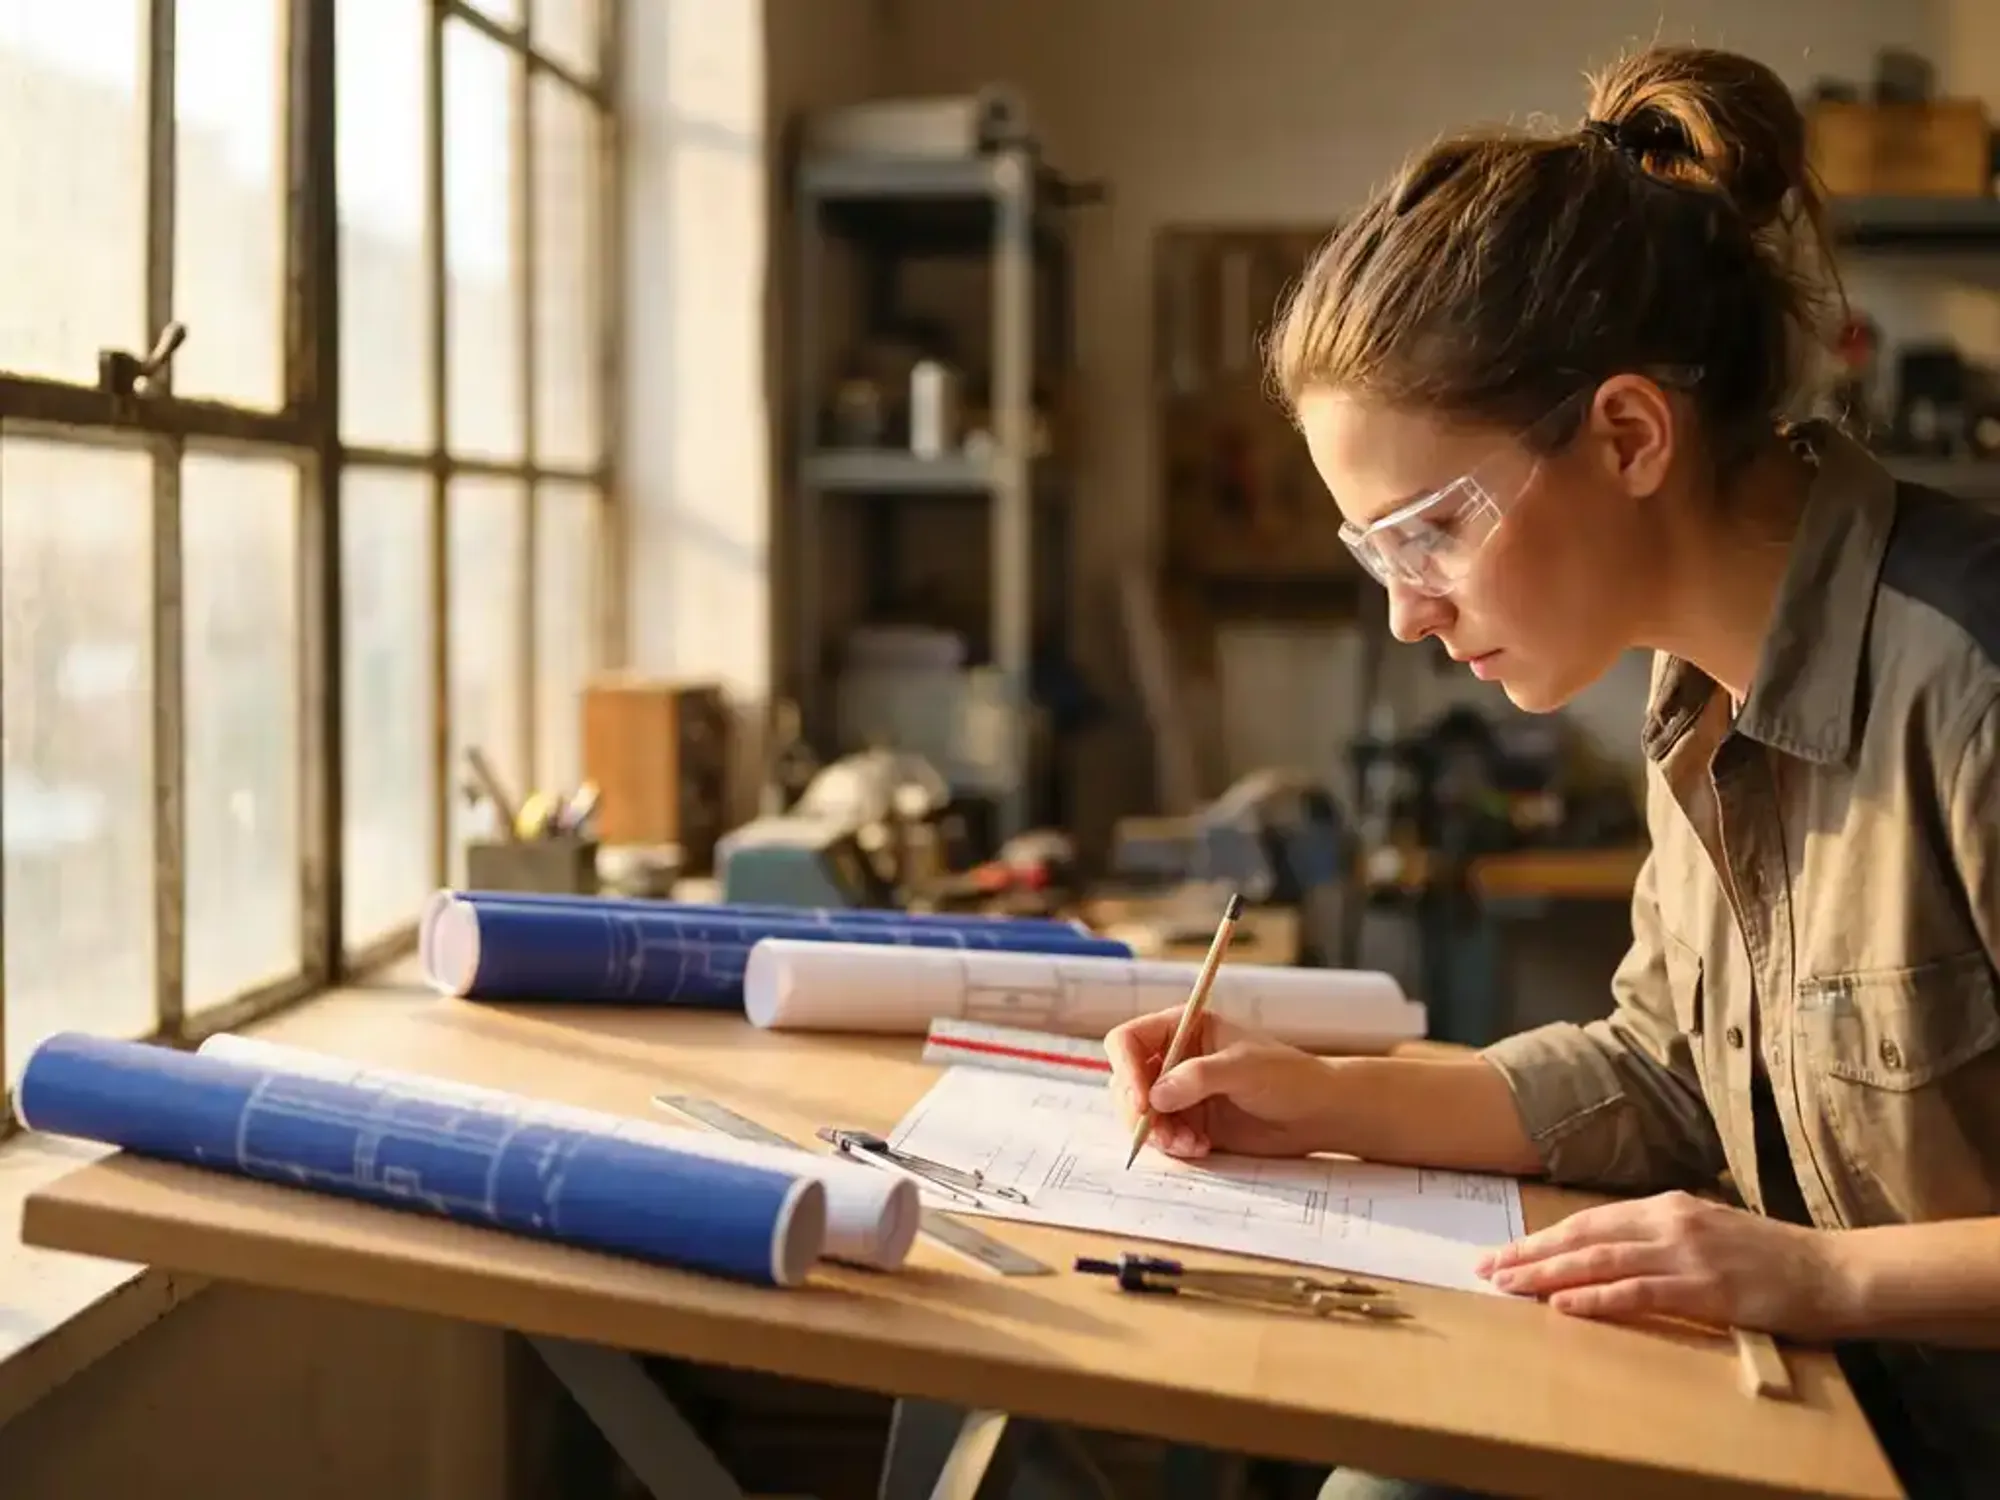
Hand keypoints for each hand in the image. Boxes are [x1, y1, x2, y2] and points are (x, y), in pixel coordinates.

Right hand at [1103, 1008, 1338, 1158]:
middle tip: (1161, 1134)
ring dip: (1157, 1133)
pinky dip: (1173, 1146)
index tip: (1143, 1102)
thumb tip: (1155, 1096)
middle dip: (1139, 1111)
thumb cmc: (1288, 1076)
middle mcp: (1174, 1057)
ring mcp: (1180, 1092)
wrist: (1318, 1114)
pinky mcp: (1190, 1122)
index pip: (1128, 1041)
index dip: (1127, 1070)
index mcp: (1182, 1027)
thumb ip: (1198, 1077)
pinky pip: (1162, 1136)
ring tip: (1189, 1145)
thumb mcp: (1244, 1068)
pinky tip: (1201, 1149)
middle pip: (1126, 1081)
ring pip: (1139, 1114)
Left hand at [1475, 1190, 1853, 1337]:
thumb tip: (1612, 1248)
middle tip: (1487, 1267)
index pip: (1590, 1220)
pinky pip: (1637, 1292)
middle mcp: (1670, 1221)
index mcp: (1668, 1205)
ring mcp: (1686, 1253)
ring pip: (1599, 1261)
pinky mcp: (1705, 1288)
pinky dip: (1595, 1298)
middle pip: (1583, 1236)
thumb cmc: (1772, 1256)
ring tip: (1509, 1285)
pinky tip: (1562, 1305)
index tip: (1505, 1250)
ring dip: (1548, 1275)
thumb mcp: (1709, 1229)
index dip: (1544, 1236)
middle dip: (1530, 1253)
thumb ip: (1662, 1234)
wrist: (1832, 1271)